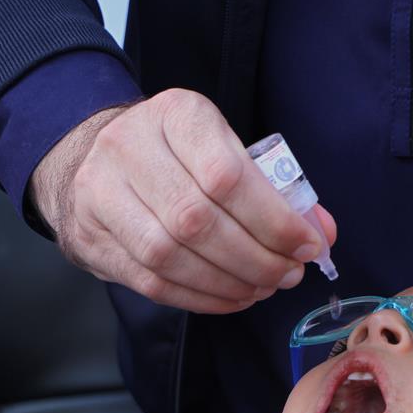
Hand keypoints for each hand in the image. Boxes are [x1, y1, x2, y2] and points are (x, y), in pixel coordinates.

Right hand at [28, 89, 336, 312]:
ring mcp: (100, 193)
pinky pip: (152, 281)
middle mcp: (128, 148)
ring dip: (230, 282)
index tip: (307, 246)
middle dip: (256, 258)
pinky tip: (234, 297)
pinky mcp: (91, 237)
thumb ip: (276, 190)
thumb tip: (322, 232)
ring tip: (264, 287)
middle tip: (288, 275)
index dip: (273, 220)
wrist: (94, 155)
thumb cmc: (180, 155)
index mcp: (175, 115)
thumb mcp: (228, 150)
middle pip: (197, 220)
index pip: (226, 175)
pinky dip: (202, 298)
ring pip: (170, 255)